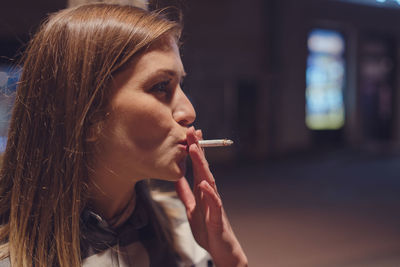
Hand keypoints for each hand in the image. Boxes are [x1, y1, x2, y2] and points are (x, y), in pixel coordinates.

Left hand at [175, 126, 247, 266]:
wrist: (220, 248)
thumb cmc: (207, 228)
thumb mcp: (191, 207)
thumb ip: (184, 193)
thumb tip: (176, 178)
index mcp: (202, 190)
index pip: (198, 165)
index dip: (194, 149)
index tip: (189, 133)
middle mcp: (209, 192)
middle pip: (203, 167)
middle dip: (197, 148)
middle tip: (191, 130)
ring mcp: (214, 203)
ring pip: (209, 180)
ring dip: (202, 164)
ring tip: (195, 149)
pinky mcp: (217, 217)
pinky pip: (214, 203)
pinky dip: (209, 193)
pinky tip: (203, 183)